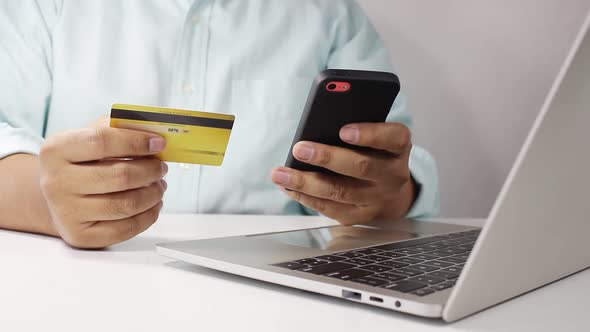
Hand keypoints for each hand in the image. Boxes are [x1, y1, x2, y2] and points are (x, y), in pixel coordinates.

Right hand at [39, 117, 167, 247]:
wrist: (57, 196)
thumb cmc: (82, 162)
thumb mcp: (92, 136)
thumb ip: (120, 129)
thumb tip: (155, 134)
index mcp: (57, 150)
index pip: (102, 141)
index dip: (136, 142)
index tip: (159, 143)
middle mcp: (56, 182)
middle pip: (120, 176)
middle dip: (151, 170)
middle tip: (161, 167)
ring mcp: (67, 212)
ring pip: (126, 205)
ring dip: (153, 193)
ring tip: (159, 185)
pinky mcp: (81, 236)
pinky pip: (126, 229)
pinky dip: (149, 215)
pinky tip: (153, 204)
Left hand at [271, 122, 416, 224]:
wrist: (391, 192)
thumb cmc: (375, 153)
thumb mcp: (376, 136)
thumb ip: (357, 126)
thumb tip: (319, 124)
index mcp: (398, 147)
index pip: (393, 138)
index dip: (370, 134)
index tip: (343, 130)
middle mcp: (392, 175)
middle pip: (361, 167)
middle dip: (327, 158)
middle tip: (299, 149)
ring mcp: (377, 199)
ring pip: (340, 192)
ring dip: (306, 182)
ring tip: (281, 173)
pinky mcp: (360, 216)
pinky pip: (330, 208)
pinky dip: (306, 197)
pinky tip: (288, 187)